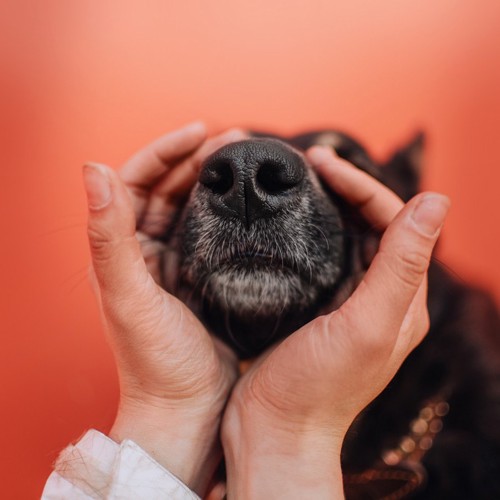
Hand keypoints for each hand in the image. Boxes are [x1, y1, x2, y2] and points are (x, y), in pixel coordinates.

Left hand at [83, 123, 244, 493]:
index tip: (199, 132)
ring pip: (194, 209)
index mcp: (121, 252)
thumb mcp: (129, 297)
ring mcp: (177, 265)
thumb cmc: (155, 362)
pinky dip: (230, 213)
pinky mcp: (205, 279)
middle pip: (169, 190)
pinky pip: (216, 234)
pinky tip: (250, 202)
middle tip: (236, 141)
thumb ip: (108, 237)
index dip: (164, 152)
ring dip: (216, 182)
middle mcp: (146, 253)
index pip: (136, 183)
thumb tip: (92, 168)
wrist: (187, 409)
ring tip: (246, 162)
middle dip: (198, 160)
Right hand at [221, 147, 449, 498]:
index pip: (393, 221)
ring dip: (327, 204)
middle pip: (372, 224)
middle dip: (345, 187)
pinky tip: (287, 219)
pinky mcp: (315, 307)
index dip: (362, 186)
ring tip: (299, 180)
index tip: (322, 163)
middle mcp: (379, 296)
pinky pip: (320, 257)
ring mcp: (346, 301)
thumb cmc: (317, 388)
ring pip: (345, 237)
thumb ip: (401, 266)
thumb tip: (437, 200)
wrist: (275, 430)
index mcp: (401, 299)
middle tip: (309, 161)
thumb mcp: (365, 326)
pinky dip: (308, 231)